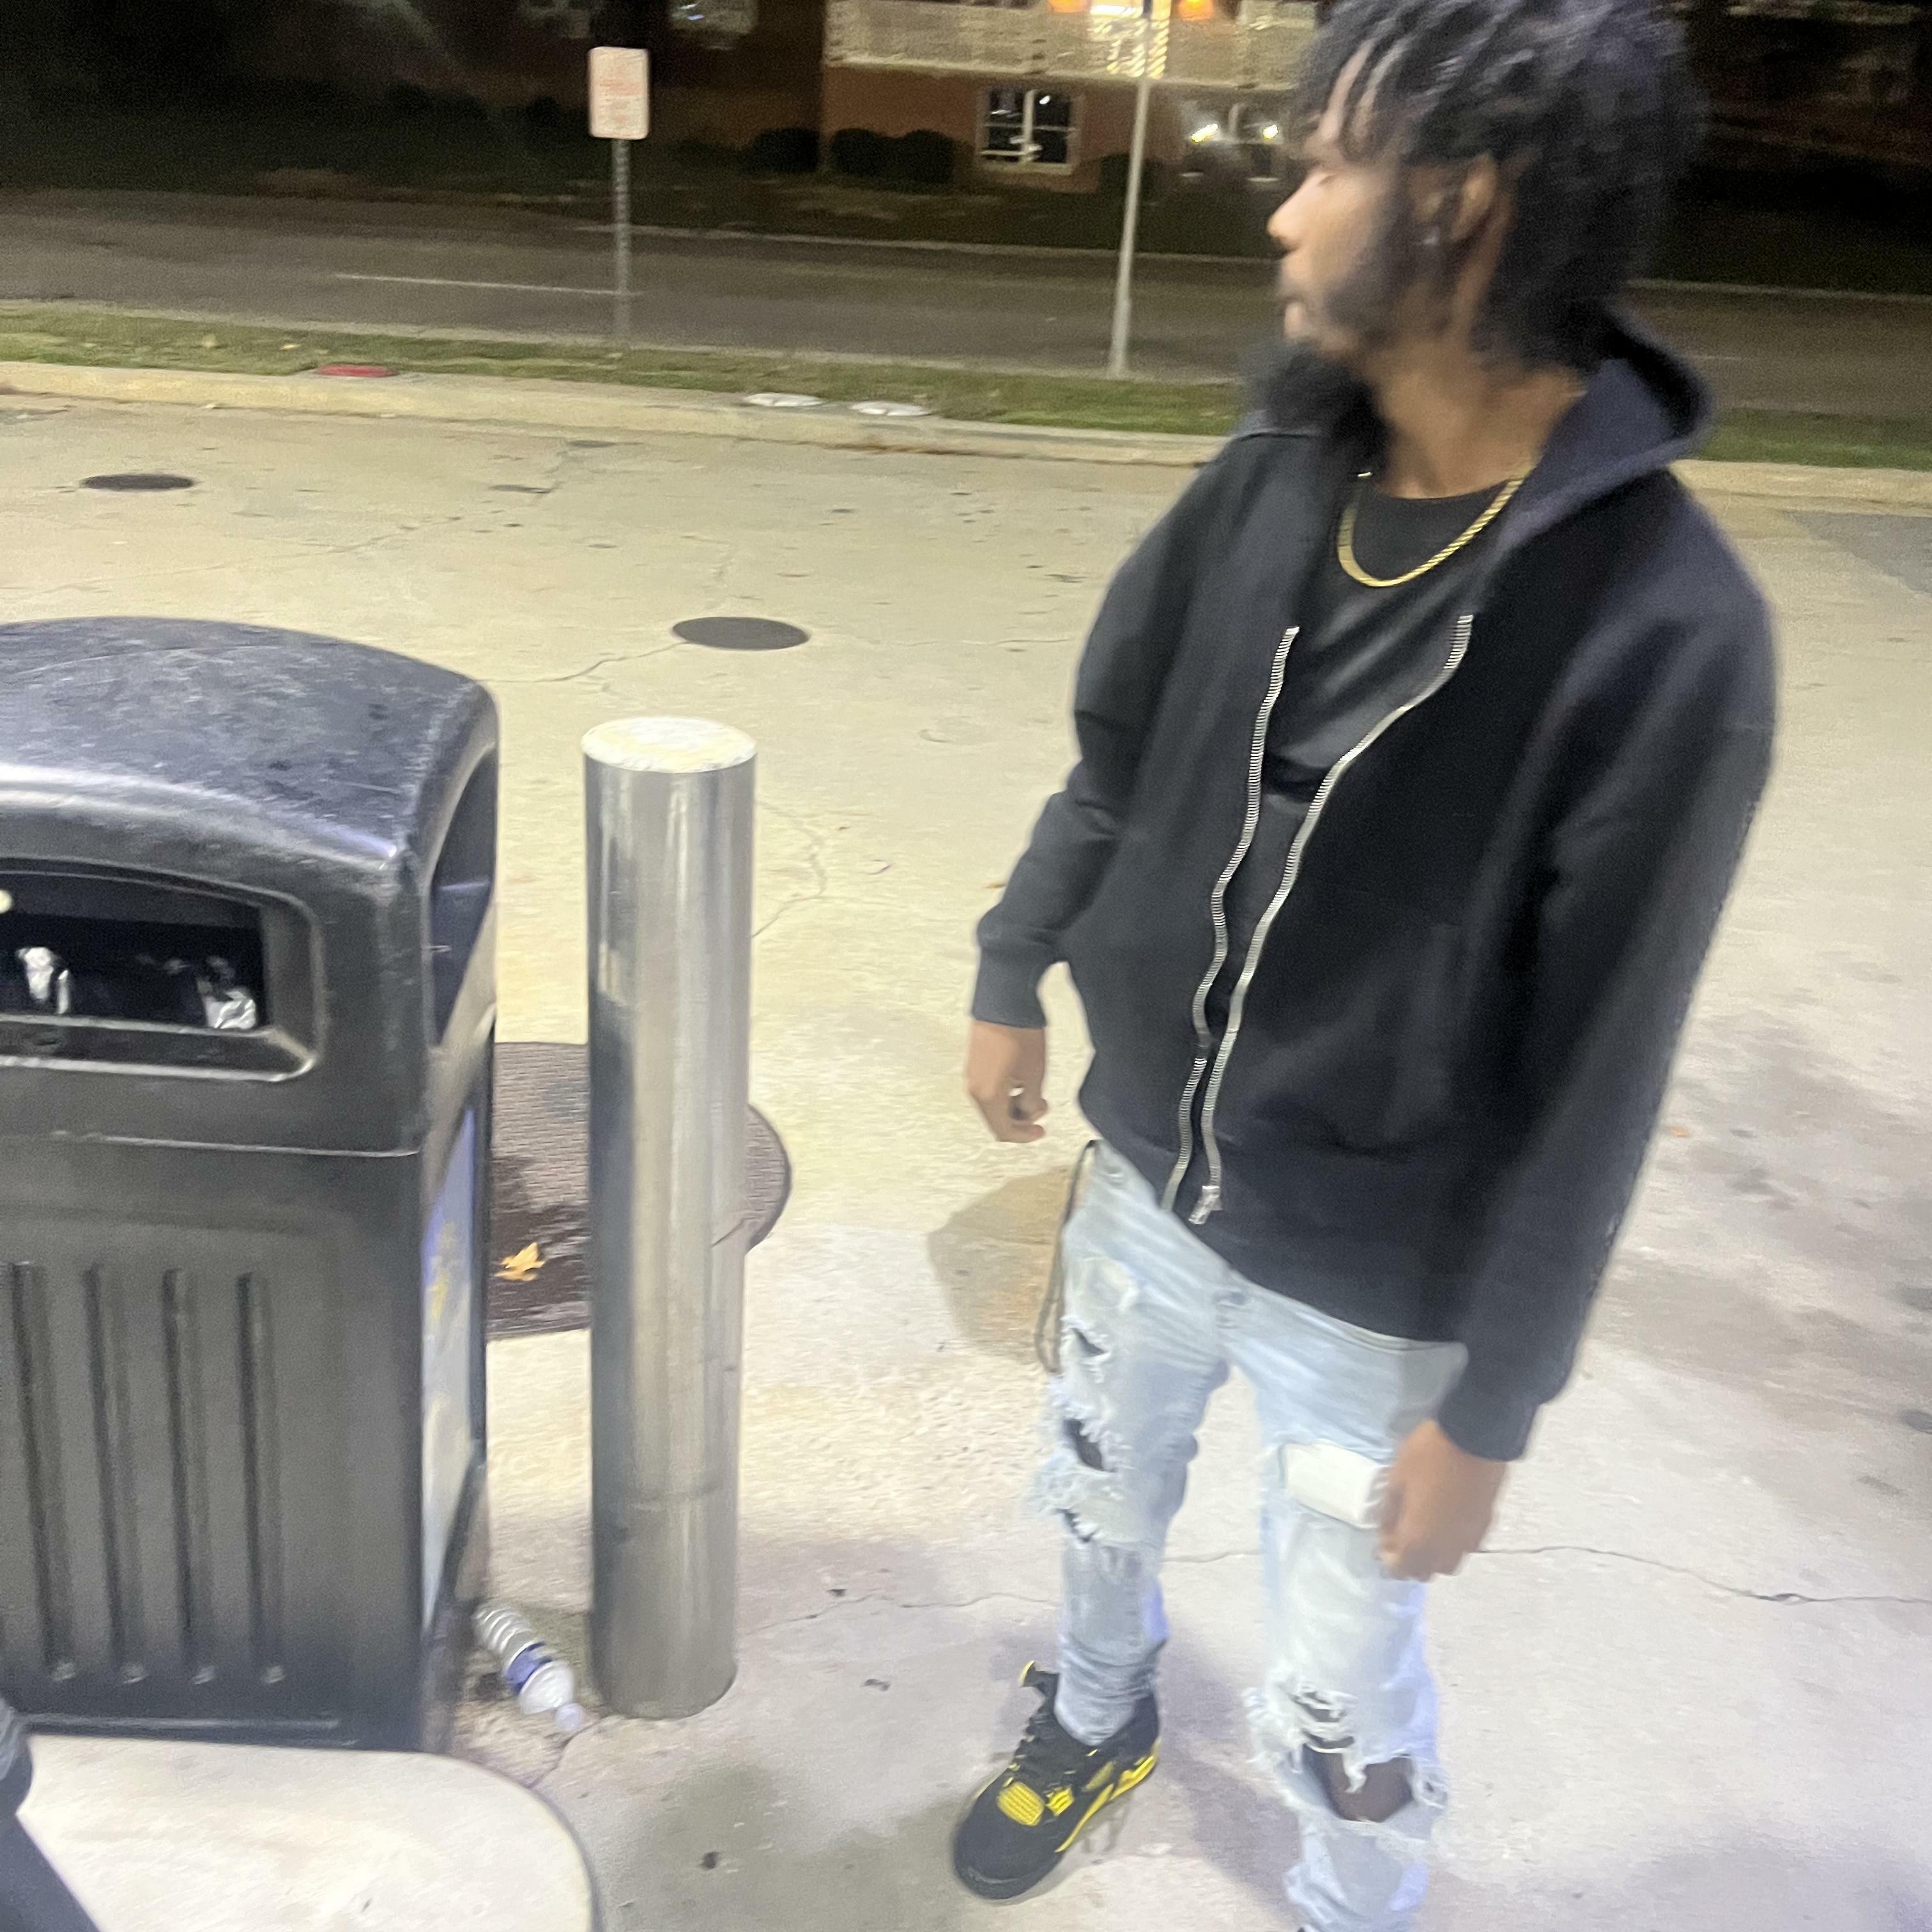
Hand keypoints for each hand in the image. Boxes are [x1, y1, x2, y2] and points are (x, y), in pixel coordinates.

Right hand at [965, 1022, 1048, 1143]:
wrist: (1004, 1001)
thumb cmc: (1019, 1034)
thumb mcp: (1035, 1074)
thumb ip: (1032, 1102)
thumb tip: (1029, 1113)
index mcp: (988, 1096)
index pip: (1004, 1131)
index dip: (1024, 1136)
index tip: (1040, 1131)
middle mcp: (975, 1088)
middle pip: (997, 1119)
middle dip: (1022, 1118)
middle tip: (1042, 1106)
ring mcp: (973, 1075)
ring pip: (994, 1103)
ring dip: (1015, 1104)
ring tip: (1035, 1090)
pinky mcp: (975, 1063)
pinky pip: (989, 1089)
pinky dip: (1006, 1092)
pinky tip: (1022, 1079)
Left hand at [1378, 1420, 1507, 1581]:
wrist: (1475, 1438)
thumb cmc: (1428, 1456)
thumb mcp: (1396, 1479)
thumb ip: (1389, 1513)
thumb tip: (1387, 1530)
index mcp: (1419, 1543)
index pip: (1399, 1570)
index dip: (1388, 1553)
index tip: (1386, 1529)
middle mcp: (1446, 1551)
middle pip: (1425, 1572)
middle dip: (1411, 1557)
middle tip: (1403, 1526)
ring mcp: (1469, 1542)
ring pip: (1448, 1563)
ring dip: (1434, 1553)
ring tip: (1427, 1523)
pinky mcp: (1486, 1527)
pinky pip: (1465, 1546)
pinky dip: (1453, 1540)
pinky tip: (1448, 1515)